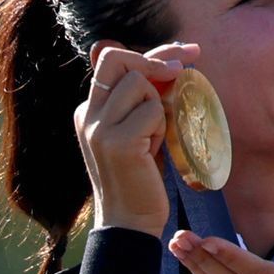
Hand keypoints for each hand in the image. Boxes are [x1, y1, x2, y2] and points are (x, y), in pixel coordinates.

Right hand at [77, 40, 200, 236]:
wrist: (130, 221)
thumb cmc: (140, 177)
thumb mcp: (138, 133)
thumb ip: (143, 102)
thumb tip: (167, 64)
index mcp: (90, 110)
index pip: (113, 61)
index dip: (152, 52)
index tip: (186, 52)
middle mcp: (88, 114)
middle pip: (118, 58)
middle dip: (156, 58)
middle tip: (186, 65)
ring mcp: (99, 128)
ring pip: (140, 84)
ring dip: (160, 105)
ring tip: (156, 137)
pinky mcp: (118, 142)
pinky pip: (153, 112)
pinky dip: (163, 127)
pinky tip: (155, 150)